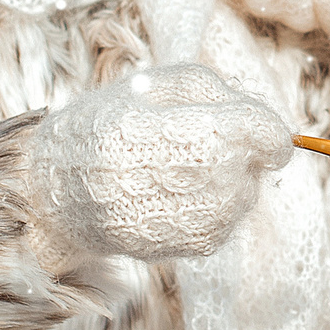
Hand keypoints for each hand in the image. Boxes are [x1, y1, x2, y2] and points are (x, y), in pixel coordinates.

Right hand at [27, 62, 290, 260]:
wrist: (59, 193)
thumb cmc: (107, 126)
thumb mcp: (156, 84)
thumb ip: (218, 92)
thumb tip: (264, 125)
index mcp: (207, 136)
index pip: (270, 134)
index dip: (263, 126)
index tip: (247, 124)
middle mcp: (215, 183)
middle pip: (257, 163)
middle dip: (233, 148)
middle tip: (182, 142)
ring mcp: (210, 220)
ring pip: (245, 191)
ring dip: (222, 177)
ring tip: (167, 170)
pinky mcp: (201, 246)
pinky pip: (225, 217)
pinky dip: (206, 203)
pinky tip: (164, 195)